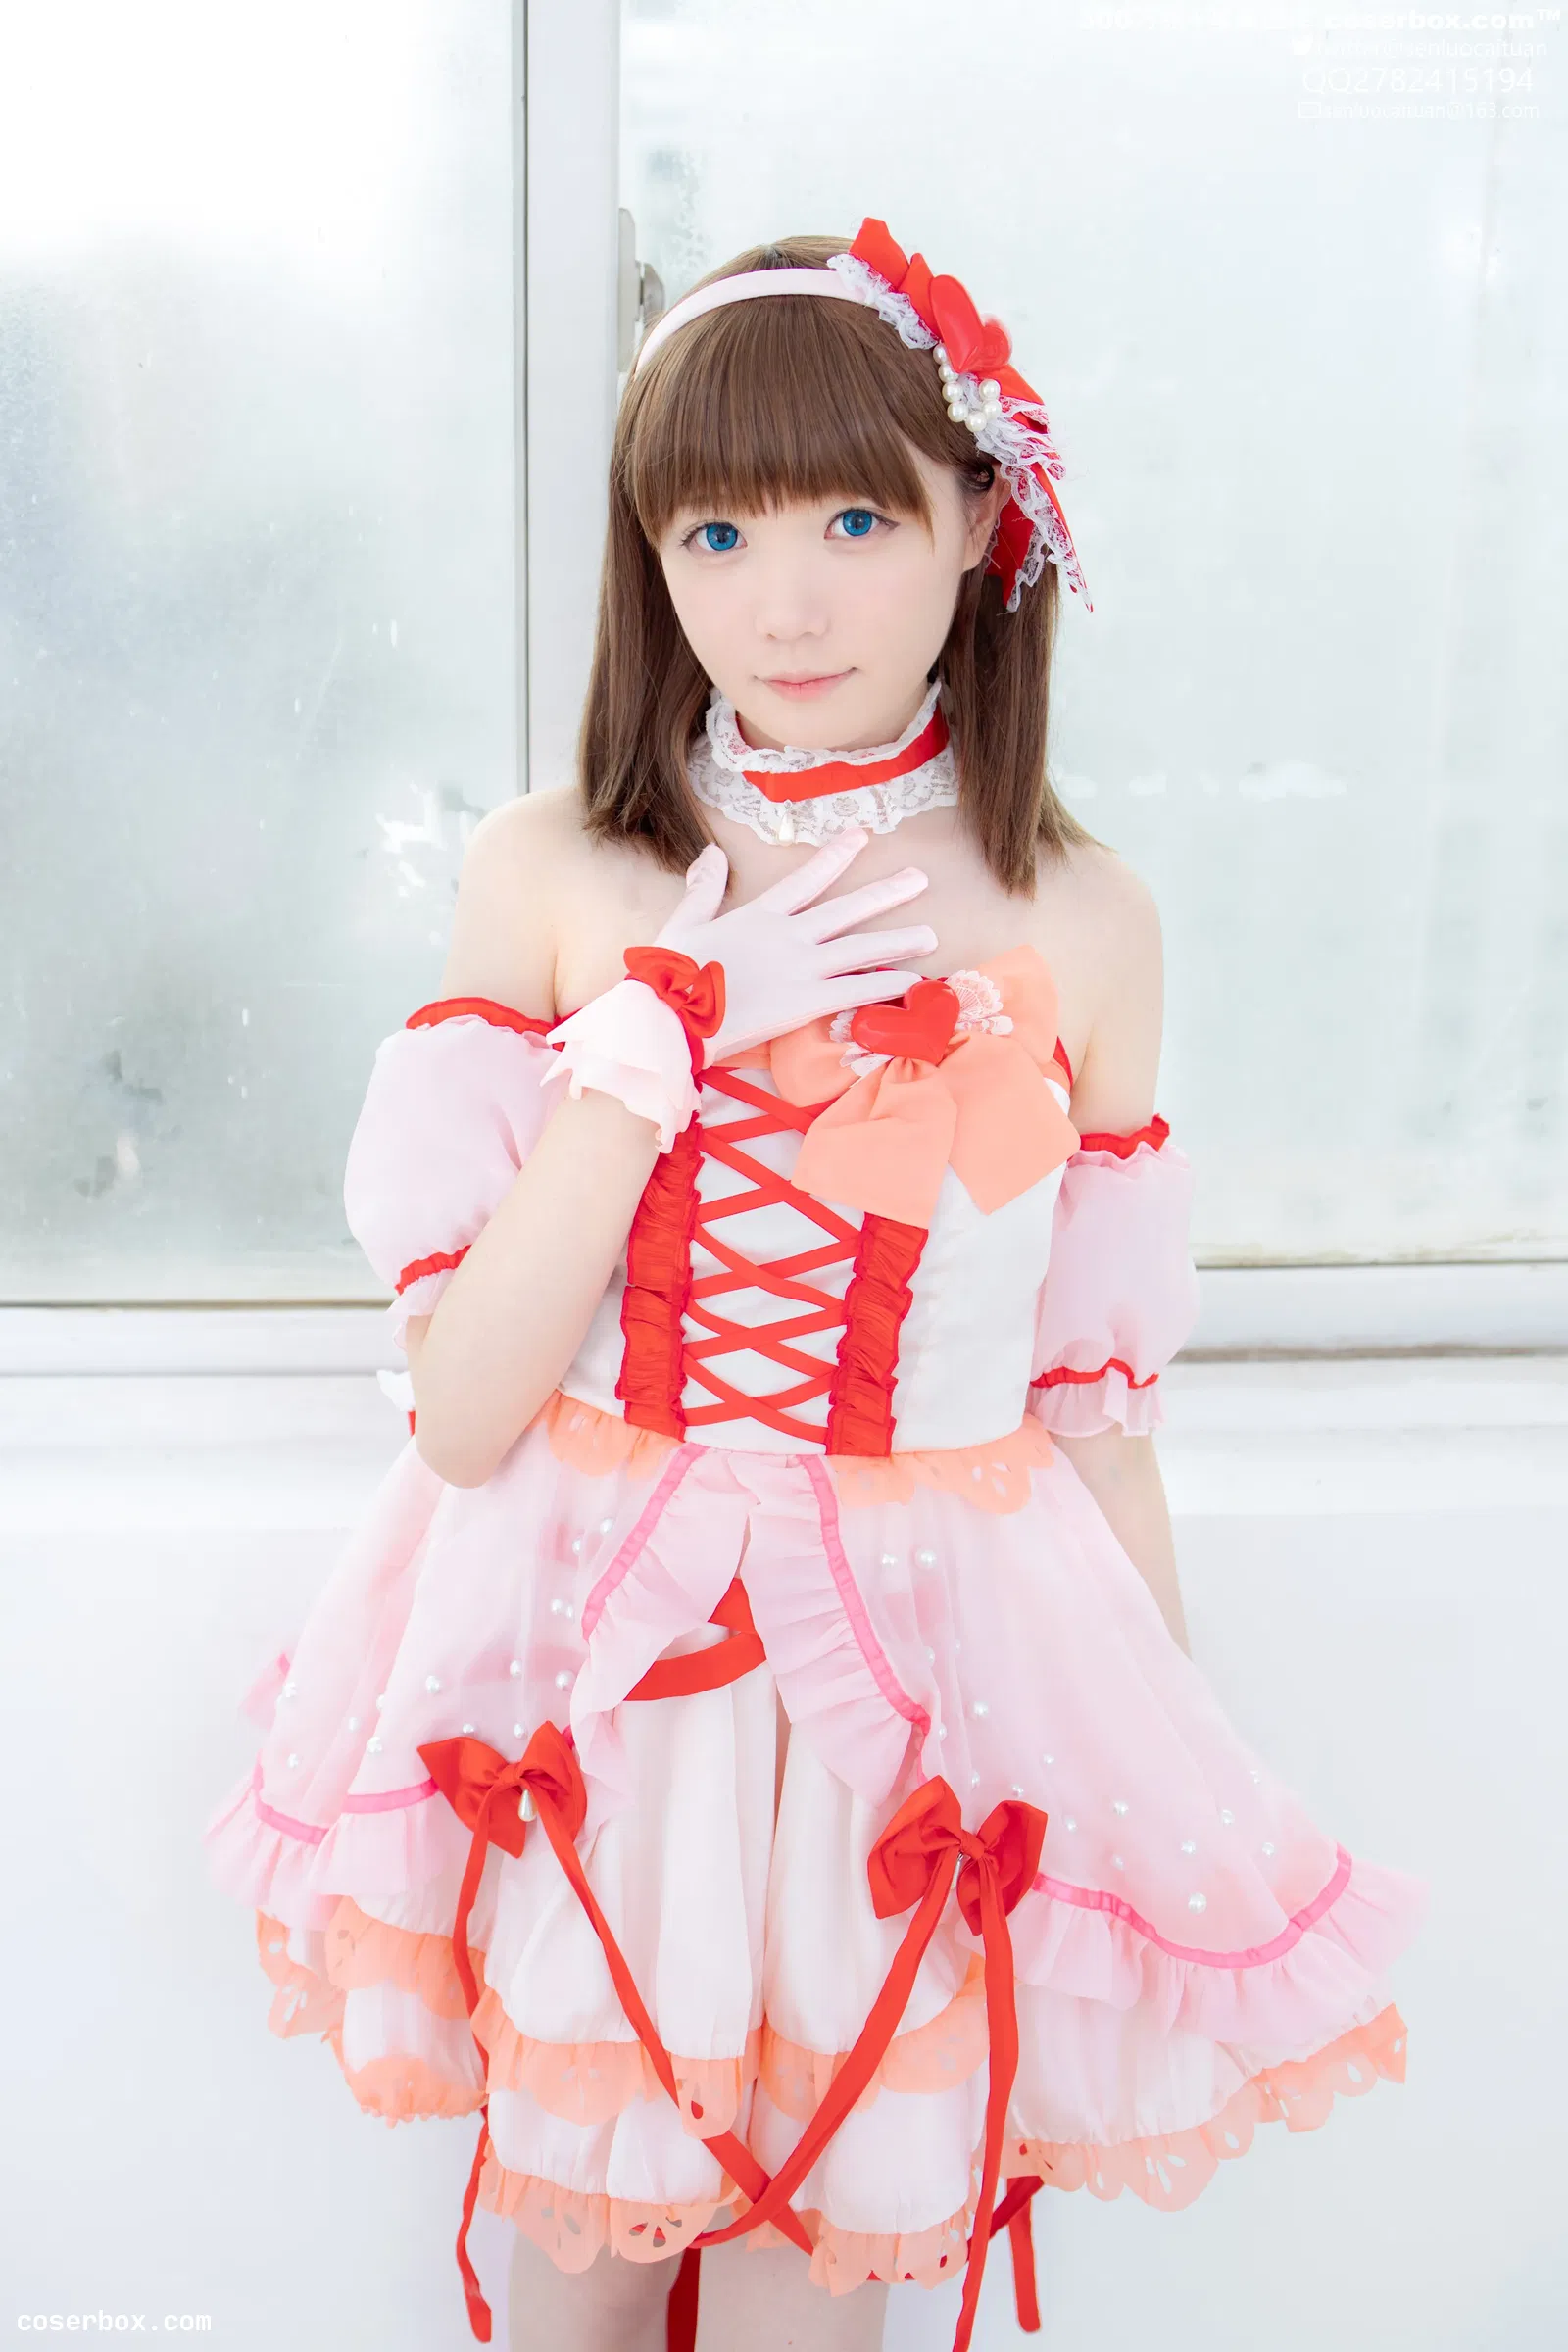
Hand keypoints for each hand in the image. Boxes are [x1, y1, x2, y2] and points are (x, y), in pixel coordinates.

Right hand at [656, 829, 937, 1060]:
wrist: (670, 1016)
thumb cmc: (671, 976)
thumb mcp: (684, 923)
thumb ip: (704, 889)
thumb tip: (712, 852)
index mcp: (759, 915)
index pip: (807, 879)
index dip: (836, 857)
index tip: (862, 837)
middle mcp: (788, 935)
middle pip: (847, 909)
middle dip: (886, 893)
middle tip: (920, 879)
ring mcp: (801, 967)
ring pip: (860, 947)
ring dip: (897, 940)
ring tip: (930, 935)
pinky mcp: (805, 1002)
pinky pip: (855, 989)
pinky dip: (884, 984)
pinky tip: (912, 980)